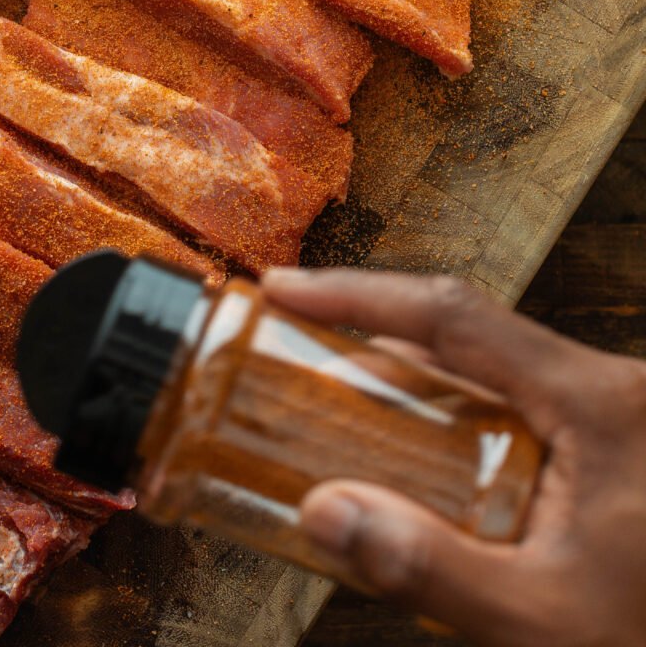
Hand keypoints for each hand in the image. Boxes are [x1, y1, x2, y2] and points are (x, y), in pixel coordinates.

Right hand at [262, 268, 645, 646]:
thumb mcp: (547, 621)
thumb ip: (433, 568)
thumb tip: (326, 514)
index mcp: (599, 404)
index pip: (453, 318)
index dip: (360, 295)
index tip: (289, 289)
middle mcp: (609, 384)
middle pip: (466, 327)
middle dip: (373, 324)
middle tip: (299, 332)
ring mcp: (612, 407)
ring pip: (490, 359)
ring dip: (411, 364)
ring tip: (341, 382)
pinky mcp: (610, 434)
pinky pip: (513, 394)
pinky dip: (452, 401)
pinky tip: (417, 436)